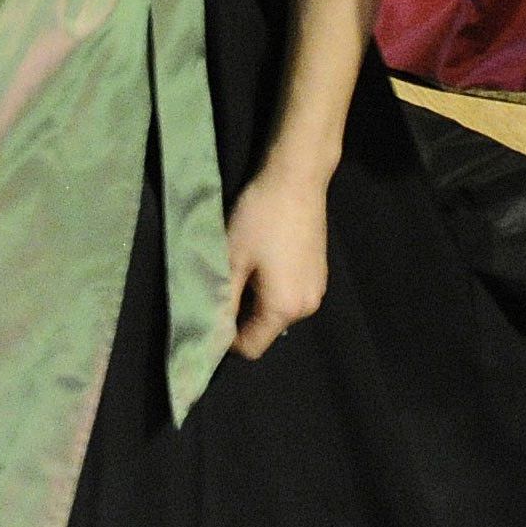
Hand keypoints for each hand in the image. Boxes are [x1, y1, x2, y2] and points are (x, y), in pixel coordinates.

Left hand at [223, 163, 330, 359]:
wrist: (296, 179)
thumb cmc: (260, 218)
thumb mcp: (232, 258)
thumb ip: (223, 299)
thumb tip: (213, 330)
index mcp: (285, 309)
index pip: (252, 347)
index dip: (226, 339)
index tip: (207, 316)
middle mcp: (307, 308)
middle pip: (265, 329)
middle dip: (240, 315)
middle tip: (220, 285)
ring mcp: (317, 290)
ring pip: (276, 310)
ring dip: (255, 298)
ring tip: (239, 267)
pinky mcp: (318, 273)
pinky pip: (289, 293)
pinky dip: (270, 286)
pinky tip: (259, 258)